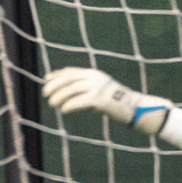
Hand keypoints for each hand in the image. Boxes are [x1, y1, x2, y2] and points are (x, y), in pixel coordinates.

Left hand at [42, 67, 172, 135]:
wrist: (136, 108)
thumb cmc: (117, 102)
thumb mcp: (100, 90)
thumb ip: (86, 88)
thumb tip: (68, 94)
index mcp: (93, 74)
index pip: (70, 72)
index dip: (56, 75)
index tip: (46, 80)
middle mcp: (94, 78)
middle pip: (68, 80)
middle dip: (54, 86)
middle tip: (45, 94)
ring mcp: (97, 88)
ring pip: (71, 90)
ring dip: (59, 97)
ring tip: (52, 104)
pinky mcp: (99, 100)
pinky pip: (79, 102)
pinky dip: (69, 106)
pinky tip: (64, 110)